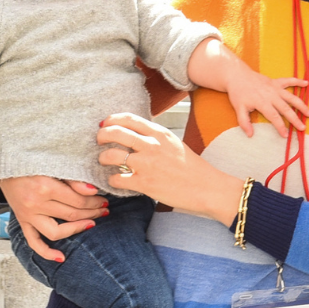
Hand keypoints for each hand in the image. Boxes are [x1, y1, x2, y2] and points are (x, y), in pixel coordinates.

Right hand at [0, 174, 107, 262]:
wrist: (6, 164)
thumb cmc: (31, 162)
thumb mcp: (54, 165)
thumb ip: (73, 180)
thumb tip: (93, 191)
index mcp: (45, 187)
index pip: (77, 201)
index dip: (94, 202)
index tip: (104, 200)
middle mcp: (35, 204)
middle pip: (71, 215)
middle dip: (92, 213)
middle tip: (103, 210)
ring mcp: (27, 215)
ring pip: (56, 232)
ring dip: (76, 230)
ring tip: (91, 224)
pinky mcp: (22, 221)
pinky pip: (33, 242)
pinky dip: (46, 252)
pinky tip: (61, 257)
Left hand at [99, 113, 243, 222]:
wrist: (208, 189)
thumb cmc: (194, 169)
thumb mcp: (176, 144)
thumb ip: (157, 138)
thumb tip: (137, 135)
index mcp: (160, 133)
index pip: (128, 118)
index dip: (112, 120)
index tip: (106, 124)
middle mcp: (152, 145)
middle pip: (115, 132)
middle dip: (101, 135)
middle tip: (99, 141)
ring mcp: (147, 164)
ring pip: (111, 155)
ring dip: (103, 158)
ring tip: (105, 162)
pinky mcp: (145, 184)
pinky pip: (116, 179)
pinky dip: (112, 180)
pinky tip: (117, 181)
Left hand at [222, 66, 308, 137]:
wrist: (237, 76)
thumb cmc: (238, 93)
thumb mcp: (238, 108)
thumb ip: (244, 122)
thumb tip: (250, 135)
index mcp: (262, 102)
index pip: (274, 117)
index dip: (280, 126)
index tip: (285, 135)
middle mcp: (271, 95)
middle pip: (286, 109)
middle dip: (295, 119)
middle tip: (302, 128)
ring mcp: (275, 88)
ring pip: (291, 97)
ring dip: (301, 105)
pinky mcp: (276, 82)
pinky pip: (289, 81)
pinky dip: (298, 81)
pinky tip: (307, 84)